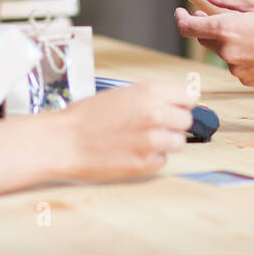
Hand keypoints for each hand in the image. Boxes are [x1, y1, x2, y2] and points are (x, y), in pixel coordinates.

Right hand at [59, 81, 193, 179]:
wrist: (64, 140)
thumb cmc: (87, 116)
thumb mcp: (123, 93)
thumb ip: (152, 97)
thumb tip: (176, 104)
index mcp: (149, 91)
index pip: (189, 96)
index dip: (181, 103)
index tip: (175, 108)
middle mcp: (155, 113)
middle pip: (186, 120)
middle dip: (173, 123)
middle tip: (154, 125)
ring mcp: (153, 140)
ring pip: (178, 142)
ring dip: (165, 142)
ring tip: (142, 139)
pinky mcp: (146, 163)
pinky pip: (163, 160)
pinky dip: (152, 158)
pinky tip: (133, 151)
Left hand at [175, 0, 253, 86]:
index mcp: (226, 29)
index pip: (189, 28)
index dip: (181, 19)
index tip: (180, 13)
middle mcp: (226, 52)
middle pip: (205, 40)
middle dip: (208, 28)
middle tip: (219, 17)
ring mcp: (236, 68)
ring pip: (222, 53)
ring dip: (228, 43)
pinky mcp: (246, 79)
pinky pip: (236, 66)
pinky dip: (241, 57)